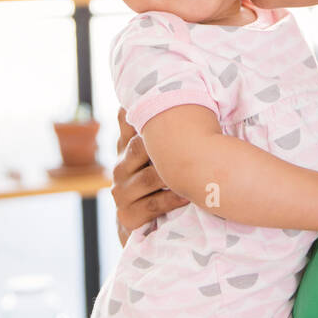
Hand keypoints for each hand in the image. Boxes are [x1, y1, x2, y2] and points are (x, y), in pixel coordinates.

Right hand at [110, 106, 188, 246]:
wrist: (142, 226)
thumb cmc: (156, 183)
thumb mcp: (154, 154)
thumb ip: (156, 127)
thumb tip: (159, 91)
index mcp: (126, 147)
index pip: (128, 122)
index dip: (141, 113)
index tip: (164, 102)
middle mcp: (120, 168)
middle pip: (139, 148)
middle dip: (162, 145)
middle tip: (191, 139)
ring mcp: (121, 193)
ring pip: (149, 177)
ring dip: (173, 175)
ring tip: (197, 171)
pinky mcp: (127, 216)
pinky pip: (153, 204)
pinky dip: (173, 199)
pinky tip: (189, 196)